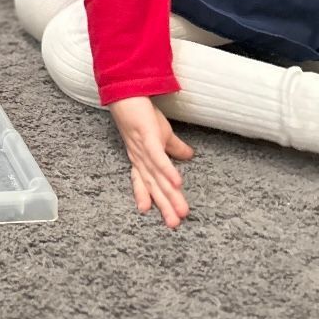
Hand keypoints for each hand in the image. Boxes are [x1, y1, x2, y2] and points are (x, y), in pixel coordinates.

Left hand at [108, 96, 194, 228]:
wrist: (128, 94)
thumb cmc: (142, 114)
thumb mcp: (161, 135)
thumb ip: (174, 148)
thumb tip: (189, 156)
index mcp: (141, 160)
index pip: (147, 184)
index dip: (153, 200)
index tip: (163, 218)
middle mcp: (139, 159)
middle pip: (153, 186)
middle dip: (164, 206)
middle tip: (174, 225)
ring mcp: (142, 150)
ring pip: (157, 177)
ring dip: (169, 195)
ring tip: (180, 211)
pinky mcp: (148, 138)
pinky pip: (158, 158)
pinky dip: (167, 171)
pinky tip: (178, 183)